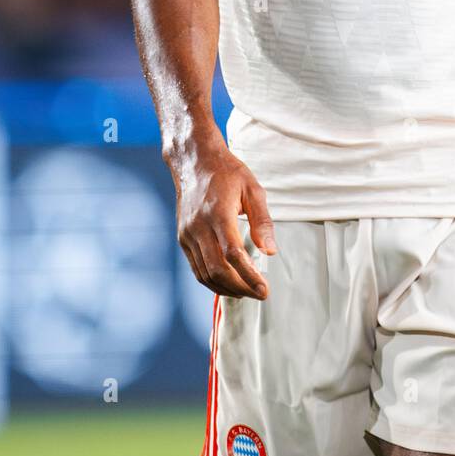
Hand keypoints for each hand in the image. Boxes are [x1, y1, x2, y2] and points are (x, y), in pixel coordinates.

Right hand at [165, 128, 276, 299]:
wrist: (194, 161)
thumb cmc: (227, 172)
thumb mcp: (252, 189)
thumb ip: (263, 221)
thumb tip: (270, 251)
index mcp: (218, 214)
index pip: (233, 255)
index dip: (249, 276)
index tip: (264, 289)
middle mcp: (198, 227)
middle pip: (218, 269)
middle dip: (241, 288)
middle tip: (260, 294)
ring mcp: (187, 234)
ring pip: (205, 273)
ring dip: (227, 288)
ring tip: (247, 292)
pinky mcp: (183, 238)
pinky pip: (196, 268)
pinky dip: (212, 281)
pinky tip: (229, 284)